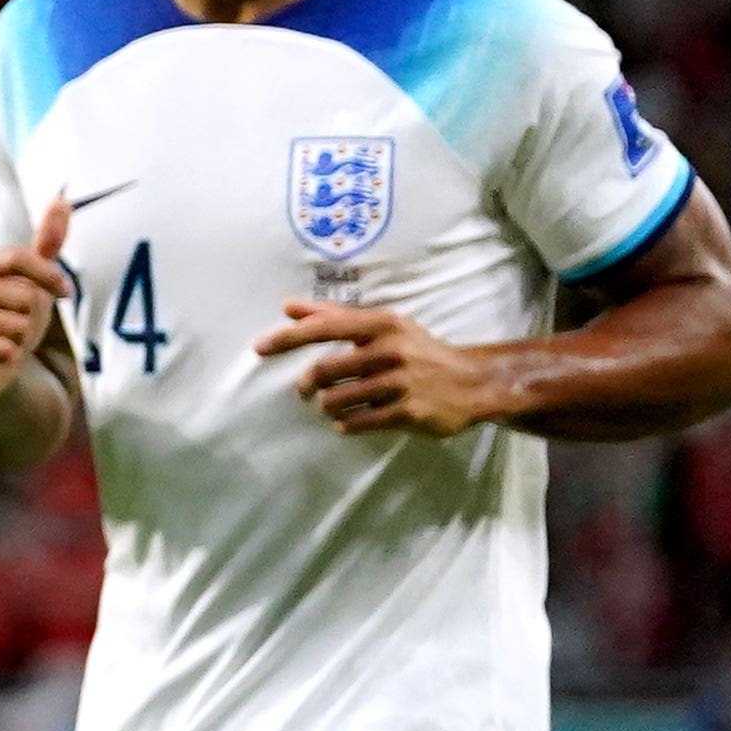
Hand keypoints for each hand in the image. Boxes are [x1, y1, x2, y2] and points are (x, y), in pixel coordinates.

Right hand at [0, 197, 75, 408]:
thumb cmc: (11, 313)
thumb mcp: (33, 277)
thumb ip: (46, 240)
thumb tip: (62, 198)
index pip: (18, 257)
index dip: (49, 276)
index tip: (66, 292)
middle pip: (22, 295)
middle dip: (33, 314)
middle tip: (21, 321)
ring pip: (13, 325)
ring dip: (22, 337)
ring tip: (9, 338)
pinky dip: (9, 355)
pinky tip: (2, 354)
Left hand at [263, 300, 509, 437]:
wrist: (472, 382)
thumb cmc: (417, 351)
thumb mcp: (383, 326)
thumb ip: (334, 316)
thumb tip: (287, 307)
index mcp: (382, 325)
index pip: (325, 327)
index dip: (288, 338)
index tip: (259, 348)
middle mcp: (391, 350)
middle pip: (324, 370)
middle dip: (307, 385)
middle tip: (306, 391)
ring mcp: (402, 382)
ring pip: (338, 399)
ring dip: (327, 406)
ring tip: (333, 405)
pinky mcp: (409, 412)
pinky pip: (359, 422)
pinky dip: (346, 424)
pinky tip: (348, 421)